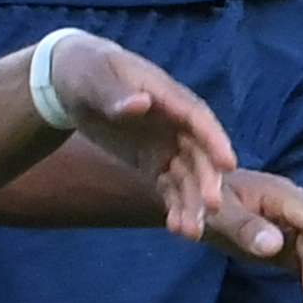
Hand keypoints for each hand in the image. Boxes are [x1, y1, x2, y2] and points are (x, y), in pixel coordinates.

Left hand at [35, 29, 239, 245]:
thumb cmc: (87, 71)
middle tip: (211, 208)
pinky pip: (170, 187)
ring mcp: (167, 144)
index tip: (229, 165)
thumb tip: (141, 103)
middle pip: (199, 152)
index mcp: (167, 96)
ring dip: (193, 202)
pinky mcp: (154, 162)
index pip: (198, 118)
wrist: (73, 82)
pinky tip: (177, 229)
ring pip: (188, 176)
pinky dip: (175, 206)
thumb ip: (116, 94)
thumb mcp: (95, 78)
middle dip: (207, 180)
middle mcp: (175, 122)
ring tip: (191, 232)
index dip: (215, 140)